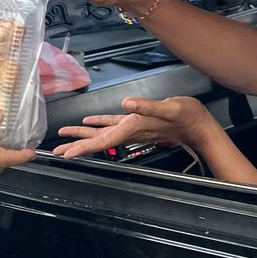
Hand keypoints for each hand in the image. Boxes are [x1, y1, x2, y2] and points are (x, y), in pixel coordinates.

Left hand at [52, 95, 215, 159]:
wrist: (199, 123)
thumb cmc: (187, 116)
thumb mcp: (169, 107)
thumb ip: (148, 107)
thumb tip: (127, 103)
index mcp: (133, 127)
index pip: (103, 141)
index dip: (84, 147)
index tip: (67, 154)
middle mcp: (129, 130)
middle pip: (97, 141)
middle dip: (76, 146)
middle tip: (56, 150)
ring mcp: (131, 127)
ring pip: (101, 134)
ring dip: (82, 136)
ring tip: (65, 137)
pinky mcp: (135, 121)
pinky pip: (112, 124)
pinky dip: (98, 123)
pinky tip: (88, 122)